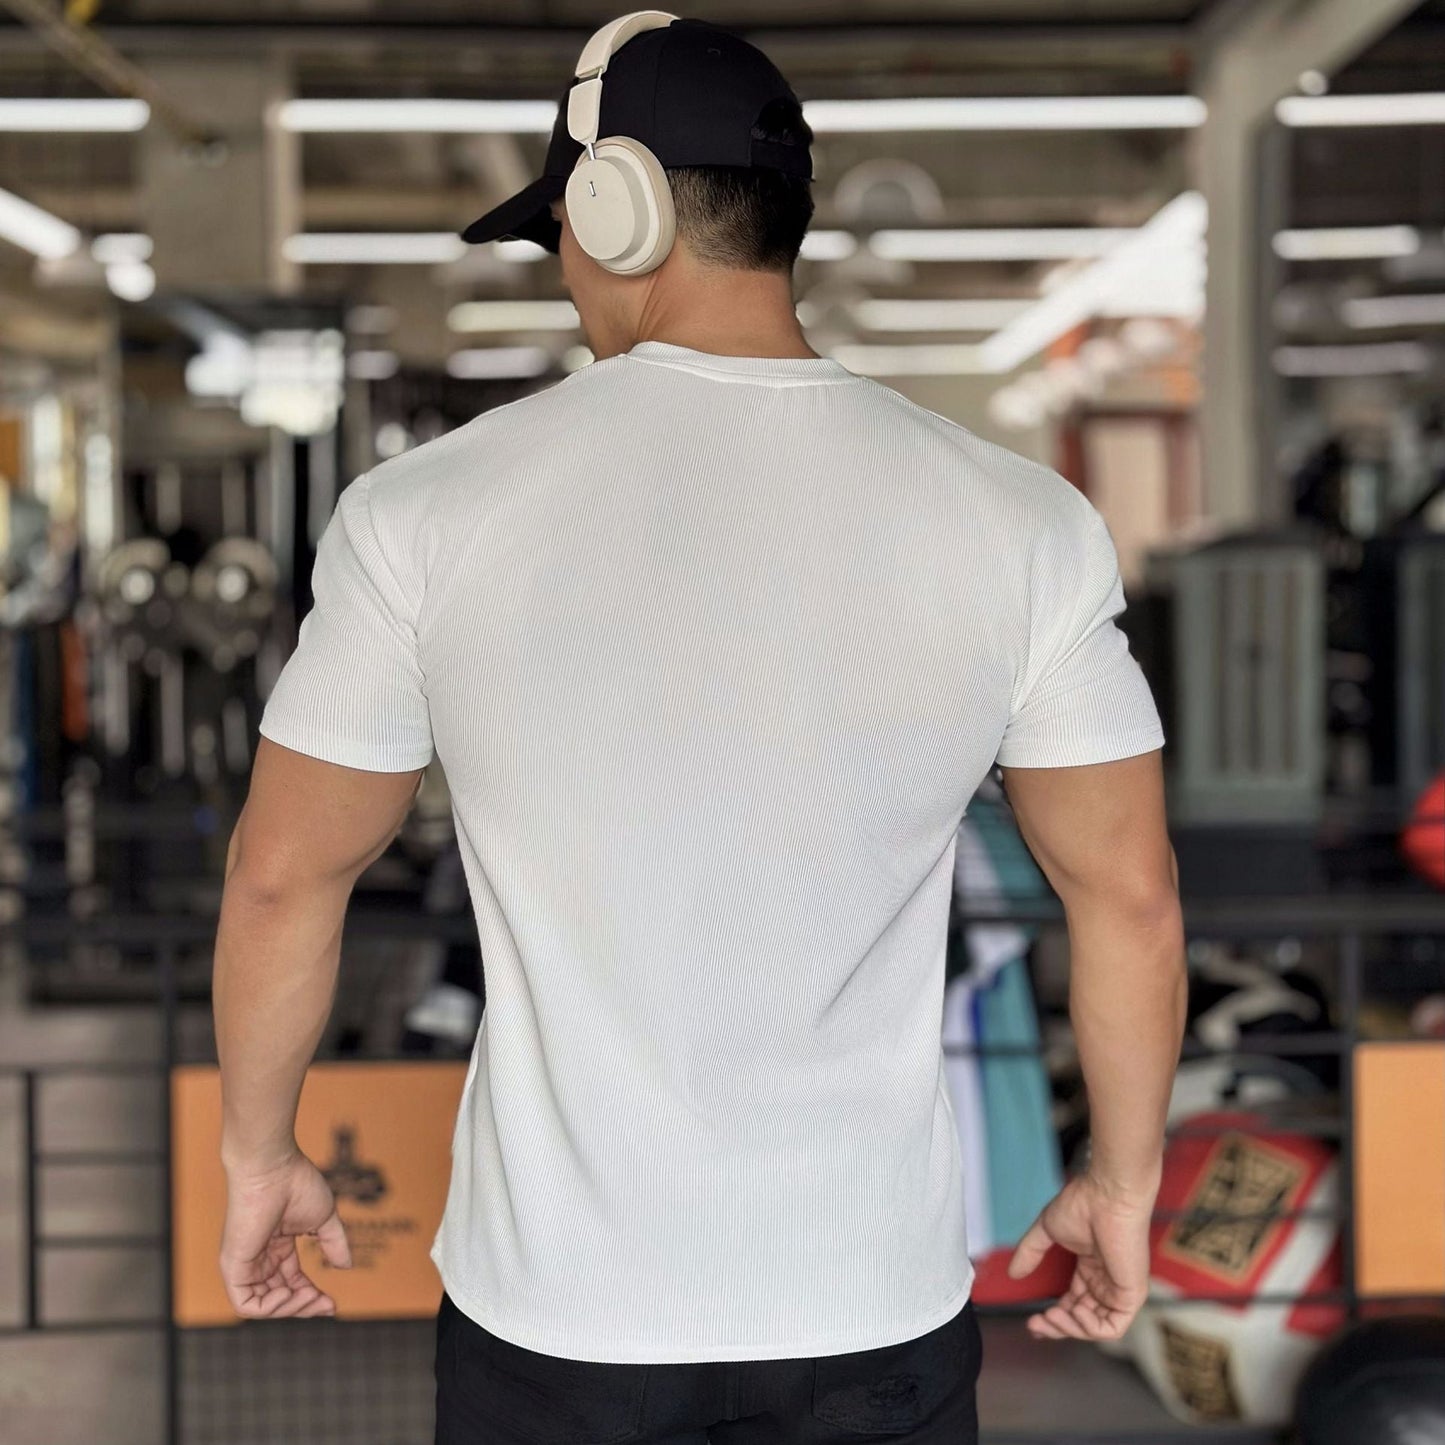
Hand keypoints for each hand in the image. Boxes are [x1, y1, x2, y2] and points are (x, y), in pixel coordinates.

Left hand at [219, 1149, 351, 1318]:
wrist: (273, 1169)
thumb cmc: (296, 1184)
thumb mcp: (323, 1219)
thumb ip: (334, 1244)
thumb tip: (346, 1266)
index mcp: (277, 1247)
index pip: (292, 1282)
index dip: (312, 1297)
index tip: (333, 1305)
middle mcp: (259, 1258)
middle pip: (279, 1297)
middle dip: (304, 1307)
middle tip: (327, 1306)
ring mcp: (245, 1264)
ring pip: (264, 1305)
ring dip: (290, 1308)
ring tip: (311, 1297)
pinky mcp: (233, 1267)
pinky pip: (246, 1303)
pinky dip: (269, 1307)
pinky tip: (288, 1294)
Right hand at [1005, 1172, 1153, 1341]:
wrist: (1107, 1197)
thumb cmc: (1082, 1205)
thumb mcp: (1047, 1231)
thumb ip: (1030, 1253)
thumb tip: (1013, 1273)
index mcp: (1090, 1269)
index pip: (1072, 1304)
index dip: (1054, 1318)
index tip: (1032, 1322)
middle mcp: (1105, 1283)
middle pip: (1081, 1320)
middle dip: (1057, 1327)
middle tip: (1035, 1325)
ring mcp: (1118, 1290)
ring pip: (1095, 1327)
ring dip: (1071, 1328)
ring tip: (1051, 1315)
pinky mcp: (1131, 1295)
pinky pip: (1113, 1327)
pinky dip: (1091, 1328)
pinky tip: (1075, 1311)